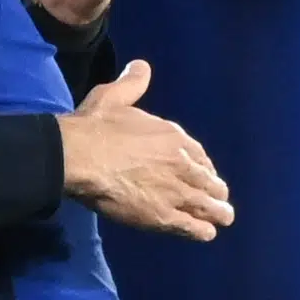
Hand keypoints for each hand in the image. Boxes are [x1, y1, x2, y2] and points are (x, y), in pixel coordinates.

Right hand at [56, 60, 233, 241]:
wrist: (78, 157)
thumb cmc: (94, 126)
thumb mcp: (113, 97)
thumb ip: (132, 84)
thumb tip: (141, 67)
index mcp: (174, 138)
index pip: (200, 156)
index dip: (202, 166)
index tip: (201, 172)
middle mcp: (183, 165)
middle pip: (210, 182)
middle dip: (214, 190)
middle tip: (214, 198)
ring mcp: (176, 193)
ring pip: (209, 207)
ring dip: (216, 212)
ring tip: (220, 218)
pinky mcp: (164, 217)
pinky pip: (194, 228)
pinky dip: (202, 230)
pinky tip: (205, 232)